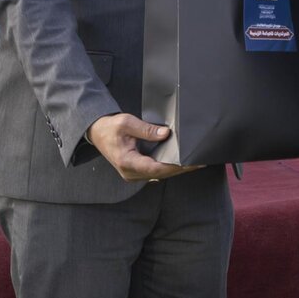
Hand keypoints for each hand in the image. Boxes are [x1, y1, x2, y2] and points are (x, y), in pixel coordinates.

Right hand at [87, 113, 201, 182]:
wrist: (98, 132)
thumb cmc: (111, 128)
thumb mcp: (127, 123)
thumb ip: (146, 129)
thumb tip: (165, 134)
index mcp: (127, 161)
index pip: (155, 168)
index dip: (174, 166)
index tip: (189, 163)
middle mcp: (130, 172)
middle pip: (160, 174)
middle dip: (181, 169)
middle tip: (199, 162)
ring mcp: (133, 173)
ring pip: (160, 174)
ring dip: (177, 169)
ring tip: (195, 162)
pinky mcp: (137, 171)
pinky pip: (156, 171)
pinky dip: (169, 167)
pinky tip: (182, 161)